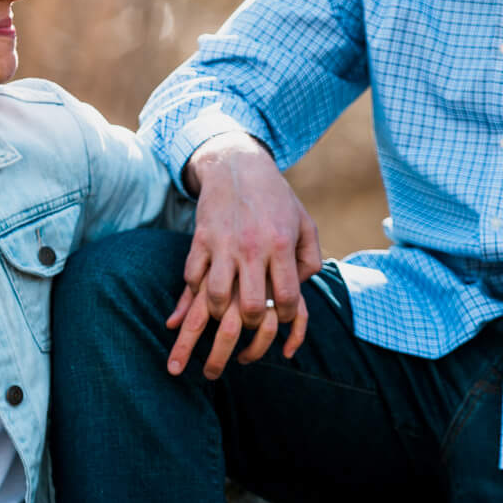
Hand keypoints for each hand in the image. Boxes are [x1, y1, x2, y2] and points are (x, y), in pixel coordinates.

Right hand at [169, 133, 321, 377]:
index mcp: (279, 246)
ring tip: (218, 328)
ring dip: (218, 319)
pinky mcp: (199, 241)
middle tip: (247, 337)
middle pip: (251, 307)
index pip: (286, 298)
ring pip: (216, 298)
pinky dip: (191, 296)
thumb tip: (301, 290)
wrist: (237, 165)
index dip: (286, 318)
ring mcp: (222, 245)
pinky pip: (191, 278)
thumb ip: (310, 259)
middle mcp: (251, 249)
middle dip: (251, 329)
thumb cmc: (276, 198)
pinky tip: (192, 307)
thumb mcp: (305, 224)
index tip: (282, 321)